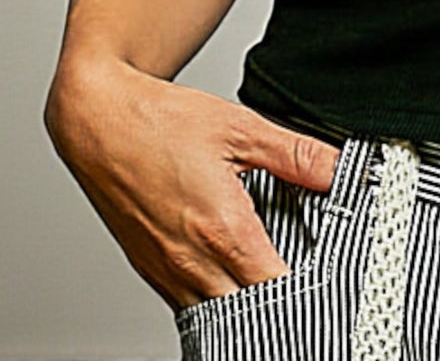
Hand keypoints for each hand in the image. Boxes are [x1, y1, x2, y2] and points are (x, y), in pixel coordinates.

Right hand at [44, 53, 342, 311]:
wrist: (97, 120)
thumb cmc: (160, 120)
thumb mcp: (241, 128)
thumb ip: (297, 154)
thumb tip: (342, 170)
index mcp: (222, 230)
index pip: (278, 292)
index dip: (310, 290)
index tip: (330, 278)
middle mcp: (192, 264)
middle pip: (250, 316)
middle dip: (281, 305)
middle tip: (306, 281)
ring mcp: (167, 273)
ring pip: (218, 318)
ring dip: (247, 306)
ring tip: (270, 277)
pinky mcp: (150, 271)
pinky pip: (190, 306)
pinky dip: (216, 299)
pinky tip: (233, 273)